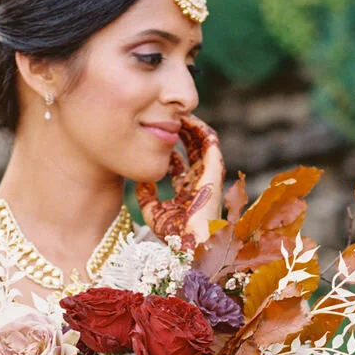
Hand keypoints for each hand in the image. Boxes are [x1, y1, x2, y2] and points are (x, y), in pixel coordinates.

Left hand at [135, 112, 224, 248]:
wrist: (188, 240)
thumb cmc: (171, 232)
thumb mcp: (151, 210)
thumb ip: (146, 194)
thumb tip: (140, 180)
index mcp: (186, 192)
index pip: (179, 165)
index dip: (169, 150)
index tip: (155, 138)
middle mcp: (199, 181)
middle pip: (193, 151)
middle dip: (182, 133)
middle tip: (168, 118)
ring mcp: (208, 175)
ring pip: (203, 143)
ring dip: (192, 128)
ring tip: (179, 114)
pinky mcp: (214, 170)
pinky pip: (211, 143)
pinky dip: (201, 130)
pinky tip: (189, 120)